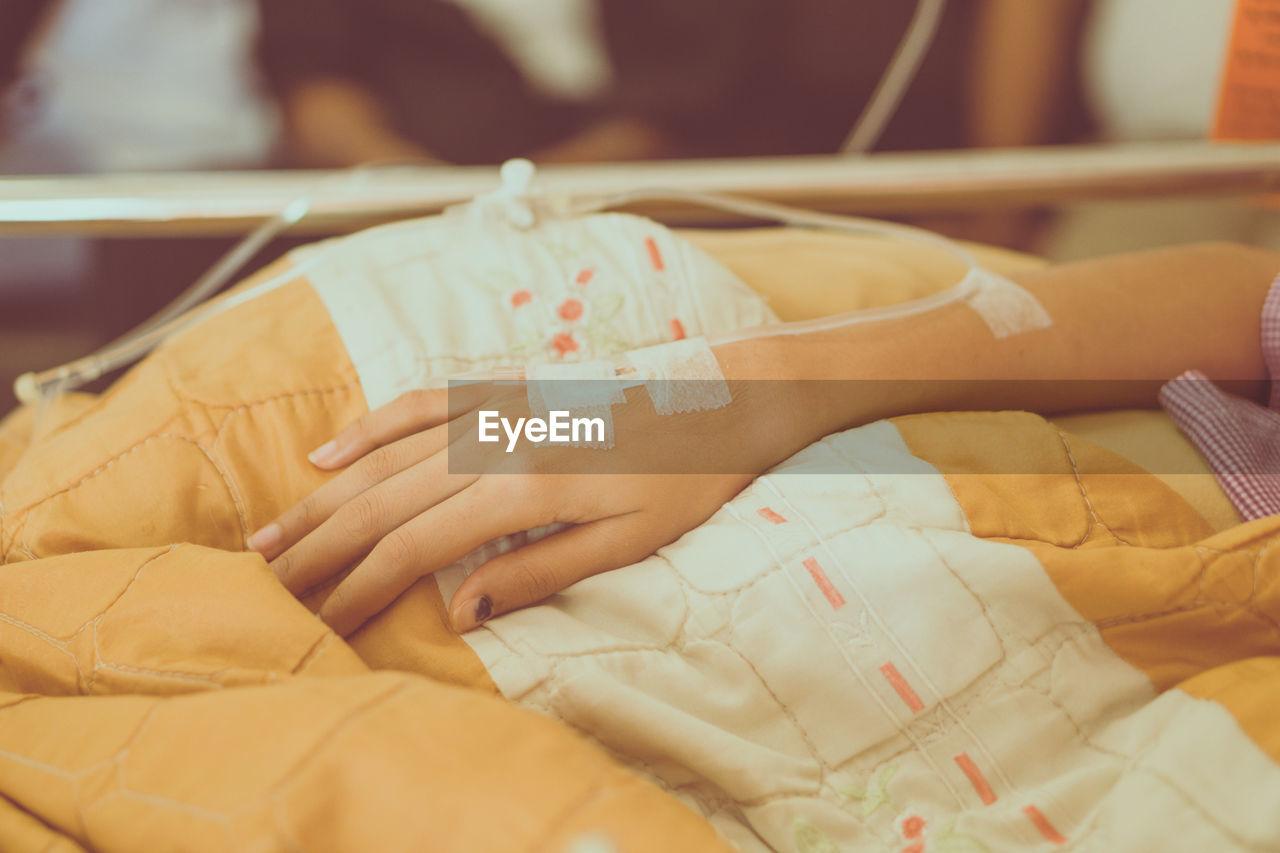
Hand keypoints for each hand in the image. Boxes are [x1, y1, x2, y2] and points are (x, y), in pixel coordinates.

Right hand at [248, 350, 818, 635]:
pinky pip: (422, 403)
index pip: (418, 545)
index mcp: (527, 488)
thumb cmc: (688, 479)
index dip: (362, 585)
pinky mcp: (504, 390)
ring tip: (271, 532)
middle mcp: (498, 442)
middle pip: (385, 500)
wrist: (725, 400)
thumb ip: (539, 572)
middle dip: (321, 546)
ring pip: (387, 455)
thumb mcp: (626, 542)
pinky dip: (370, 426)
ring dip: (325, 496)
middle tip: (266, 583)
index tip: (321, 620)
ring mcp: (497, 409)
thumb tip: (459, 609)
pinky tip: (328, 453)